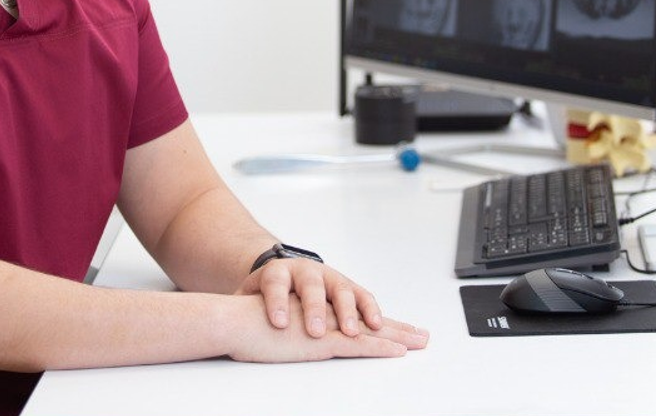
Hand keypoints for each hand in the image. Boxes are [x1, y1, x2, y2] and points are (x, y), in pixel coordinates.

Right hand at [226, 293, 428, 363]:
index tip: (401, 331)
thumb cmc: (249, 324)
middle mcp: (325, 309)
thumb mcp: (277, 321)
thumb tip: (299, 332)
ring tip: (417, 343)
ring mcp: (325, 323)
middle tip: (422, 336)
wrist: (232, 320)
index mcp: (317, 305)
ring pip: (368, 329)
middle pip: (368, 317)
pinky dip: (379, 347)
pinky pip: (356, 344)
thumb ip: (293, 323)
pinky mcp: (319, 339)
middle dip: (397, 327)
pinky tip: (397, 351)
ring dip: (395, 336)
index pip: (354, 313)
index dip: (380, 322)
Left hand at [238, 257, 408, 340]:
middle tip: (315, 332)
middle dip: (315, 310)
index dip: (276, 302)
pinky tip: (379, 326)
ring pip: (342, 291)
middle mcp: (306, 271)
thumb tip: (216, 318)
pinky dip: (372, 311)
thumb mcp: (245, 297)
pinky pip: (363, 297)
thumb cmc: (263, 294)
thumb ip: (237, 305)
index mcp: (277, 272)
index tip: (277, 323)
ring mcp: (329, 277)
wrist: (283, 275)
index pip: (275, 283)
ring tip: (352, 332)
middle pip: (311, 287)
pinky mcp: (348, 287)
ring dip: (349, 312)